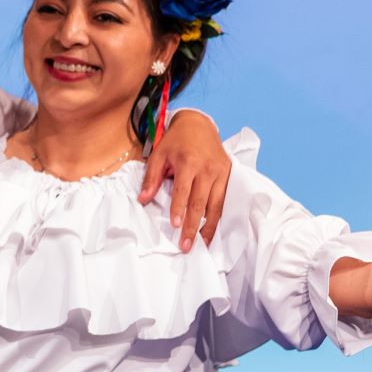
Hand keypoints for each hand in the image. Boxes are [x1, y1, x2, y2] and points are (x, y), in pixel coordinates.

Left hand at [139, 110, 231, 251]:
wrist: (199, 125)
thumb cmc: (176, 142)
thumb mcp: (159, 155)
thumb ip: (151, 178)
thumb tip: (143, 200)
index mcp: (188, 162)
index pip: (184, 191)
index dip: (179, 209)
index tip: (176, 226)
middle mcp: (207, 169)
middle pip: (201, 203)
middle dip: (194, 226)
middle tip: (187, 246)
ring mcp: (221, 172)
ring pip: (216, 205)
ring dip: (209, 227)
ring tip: (202, 244)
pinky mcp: (229, 174)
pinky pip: (224, 200)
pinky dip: (218, 217)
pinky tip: (212, 231)